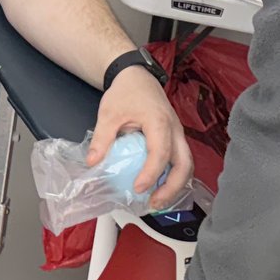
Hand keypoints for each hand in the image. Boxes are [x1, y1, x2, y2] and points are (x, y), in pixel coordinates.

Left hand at [89, 62, 194, 208]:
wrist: (137, 76)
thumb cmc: (126, 92)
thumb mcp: (109, 113)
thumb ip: (102, 138)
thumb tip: (93, 162)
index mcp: (159, 122)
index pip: (160, 152)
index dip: (151, 173)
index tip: (138, 187)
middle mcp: (175, 129)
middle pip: (184, 164)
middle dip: (172, 187)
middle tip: (154, 203)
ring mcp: (178, 133)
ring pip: (186, 164)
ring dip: (175, 185)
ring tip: (157, 201)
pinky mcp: (176, 137)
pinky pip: (181, 160)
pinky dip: (174, 176)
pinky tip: (159, 187)